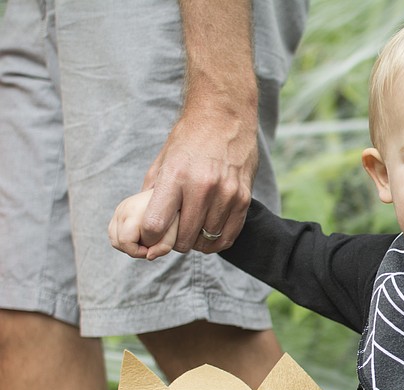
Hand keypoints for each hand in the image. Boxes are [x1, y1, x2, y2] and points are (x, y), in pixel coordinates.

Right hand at [109, 191, 178, 259]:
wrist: (171, 192)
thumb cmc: (174, 215)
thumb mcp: (175, 232)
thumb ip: (164, 246)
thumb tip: (149, 256)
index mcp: (136, 211)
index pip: (128, 241)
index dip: (143, 251)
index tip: (156, 246)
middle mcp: (124, 209)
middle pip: (121, 242)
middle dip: (136, 251)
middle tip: (152, 245)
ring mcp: (119, 209)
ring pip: (115, 241)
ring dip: (130, 247)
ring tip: (146, 240)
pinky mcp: (118, 211)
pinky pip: (114, 235)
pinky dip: (125, 241)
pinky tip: (140, 237)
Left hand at [139, 106, 256, 253]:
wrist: (224, 116)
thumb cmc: (190, 138)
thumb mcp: (163, 161)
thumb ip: (153, 193)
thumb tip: (143, 223)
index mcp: (176, 176)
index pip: (156, 224)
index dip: (149, 237)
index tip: (150, 235)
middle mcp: (203, 187)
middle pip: (183, 238)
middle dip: (173, 242)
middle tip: (172, 234)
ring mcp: (227, 194)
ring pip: (207, 239)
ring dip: (196, 241)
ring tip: (191, 231)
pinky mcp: (244, 198)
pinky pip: (228, 235)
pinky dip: (216, 241)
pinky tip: (208, 233)